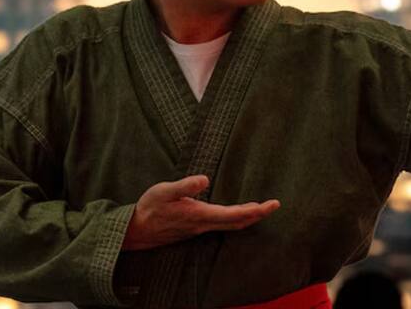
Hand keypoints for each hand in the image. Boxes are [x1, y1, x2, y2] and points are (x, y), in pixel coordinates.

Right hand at [121, 175, 279, 250]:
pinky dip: (235, 220)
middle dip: (258, 215)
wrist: (135, 231)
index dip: (255, 210)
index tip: (271, 204)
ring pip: (230, 226)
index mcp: (199, 215)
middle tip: (274, 205)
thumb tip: (205, 179)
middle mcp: (203, 225)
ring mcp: (200, 229)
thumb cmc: (149, 208)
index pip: (234, 214)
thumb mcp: (164, 191)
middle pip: (237, 222)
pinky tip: (237, 214)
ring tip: (261, 209)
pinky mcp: (195, 228)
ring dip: (248, 218)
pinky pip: (222, 226)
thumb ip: (185, 186)